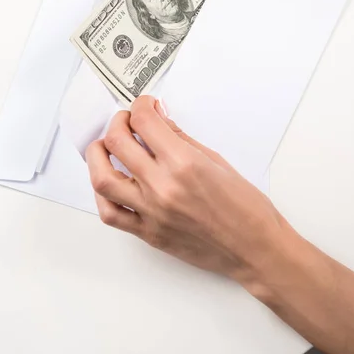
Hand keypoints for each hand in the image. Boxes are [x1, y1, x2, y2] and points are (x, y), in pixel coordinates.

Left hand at [86, 97, 353, 353]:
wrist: (255, 249)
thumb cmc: (246, 206)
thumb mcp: (217, 161)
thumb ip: (182, 139)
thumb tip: (159, 121)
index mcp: (184, 163)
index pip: (144, 121)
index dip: (141, 105)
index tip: (145, 104)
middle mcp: (162, 186)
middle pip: (117, 142)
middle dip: (118, 122)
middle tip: (127, 120)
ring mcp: (151, 212)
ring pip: (102, 178)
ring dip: (97, 155)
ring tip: (105, 146)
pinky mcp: (148, 234)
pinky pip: (111, 213)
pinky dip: (102, 194)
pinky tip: (109, 182)